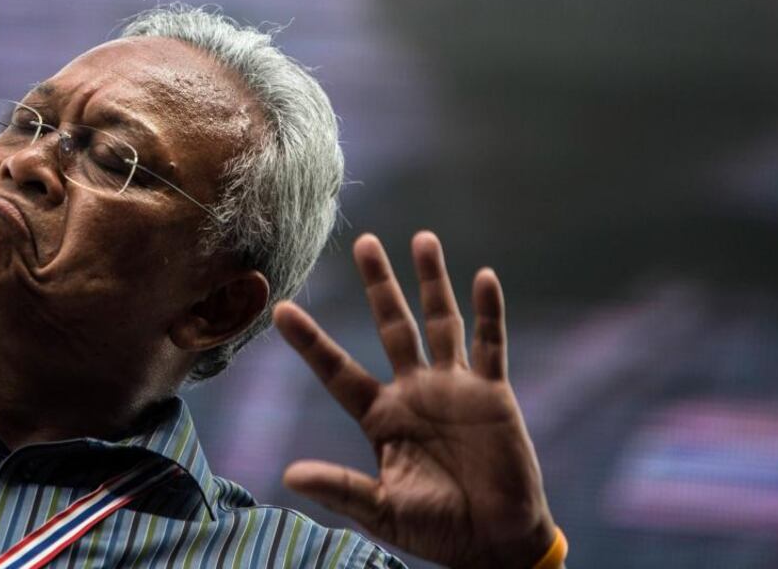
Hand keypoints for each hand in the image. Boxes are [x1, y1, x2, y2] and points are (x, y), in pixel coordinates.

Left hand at [273, 231, 556, 568]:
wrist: (496, 540)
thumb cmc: (438, 529)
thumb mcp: (384, 511)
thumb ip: (341, 490)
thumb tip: (289, 475)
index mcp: (381, 417)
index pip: (338, 371)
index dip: (311, 342)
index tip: (281, 308)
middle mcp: (414, 392)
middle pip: (391, 326)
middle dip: (379, 285)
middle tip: (363, 242)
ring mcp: (454, 387)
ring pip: (440, 322)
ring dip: (432, 281)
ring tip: (421, 239)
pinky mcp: (493, 392)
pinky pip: (490, 343)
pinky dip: (489, 311)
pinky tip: (483, 277)